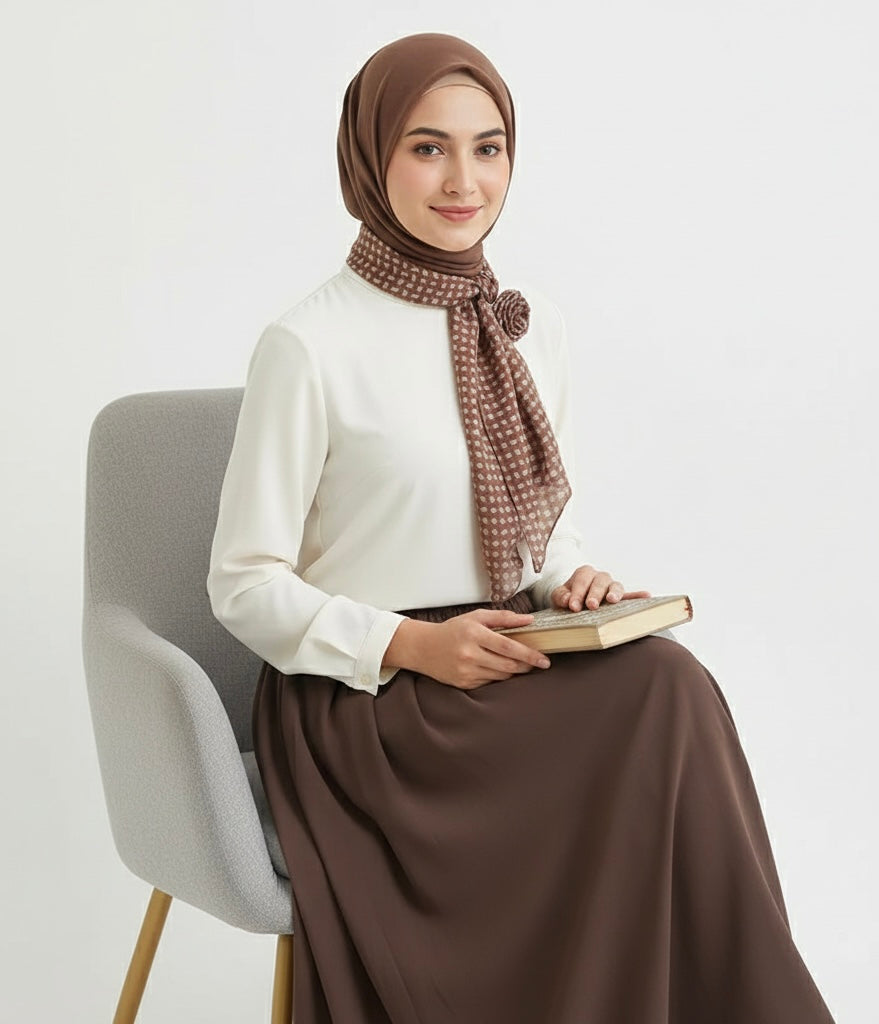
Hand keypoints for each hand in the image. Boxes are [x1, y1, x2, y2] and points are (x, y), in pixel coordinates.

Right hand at [384, 609, 552, 690]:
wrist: (423, 648)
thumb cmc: (452, 630)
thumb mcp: (476, 617)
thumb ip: (503, 618)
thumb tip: (529, 620)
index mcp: (474, 634)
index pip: (508, 647)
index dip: (529, 654)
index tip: (544, 659)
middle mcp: (469, 654)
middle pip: (508, 665)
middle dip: (527, 665)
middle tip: (538, 663)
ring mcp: (466, 671)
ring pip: (501, 676)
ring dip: (514, 671)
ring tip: (520, 664)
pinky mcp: (464, 683)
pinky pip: (490, 682)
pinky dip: (498, 676)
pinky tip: (498, 668)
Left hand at [550, 565, 650, 611]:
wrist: (575, 603)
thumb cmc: (568, 598)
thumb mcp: (560, 596)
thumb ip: (561, 596)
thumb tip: (568, 600)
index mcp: (585, 573)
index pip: (582, 580)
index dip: (577, 592)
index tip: (573, 606)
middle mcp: (600, 577)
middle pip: (600, 582)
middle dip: (595, 593)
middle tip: (591, 605)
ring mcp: (612, 587)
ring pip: (615, 586)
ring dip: (615, 593)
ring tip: (612, 600)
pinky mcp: (621, 598)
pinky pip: (630, 596)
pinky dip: (638, 596)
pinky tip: (646, 596)